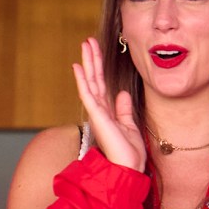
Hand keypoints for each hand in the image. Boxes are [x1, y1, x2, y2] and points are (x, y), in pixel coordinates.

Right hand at [73, 37, 145, 171]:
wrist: (128, 167)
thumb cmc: (128, 152)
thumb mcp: (129, 125)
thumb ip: (123, 109)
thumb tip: (122, 93)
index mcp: (107, 112)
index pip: (102, 84)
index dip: (99, 67)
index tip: (97, 51)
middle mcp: (100, 110)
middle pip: (94, 79)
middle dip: (92, 59)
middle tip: (88, 41)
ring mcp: (97, 113)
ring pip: (90, 82)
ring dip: (87, 63)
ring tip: (85, 45)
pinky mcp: (97, 116)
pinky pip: (88, 94)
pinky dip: (82, 80)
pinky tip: (78, 67)